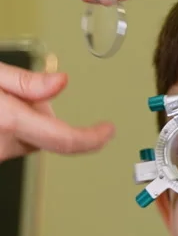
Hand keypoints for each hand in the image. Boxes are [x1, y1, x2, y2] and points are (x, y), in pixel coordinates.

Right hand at [0, 62, 114, 161]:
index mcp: (10, 121)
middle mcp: (6, 144)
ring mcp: (1, 154)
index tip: (108, 131)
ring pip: (34, 140)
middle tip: (18, 97)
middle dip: (45, 117)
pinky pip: (18, 144)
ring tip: (3, 103)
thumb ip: (26, 81)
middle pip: (50, 137)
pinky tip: (1, 117)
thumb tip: (61, 81)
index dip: (92, 138)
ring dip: (28, 123)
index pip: (65, 139)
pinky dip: (15, 130)